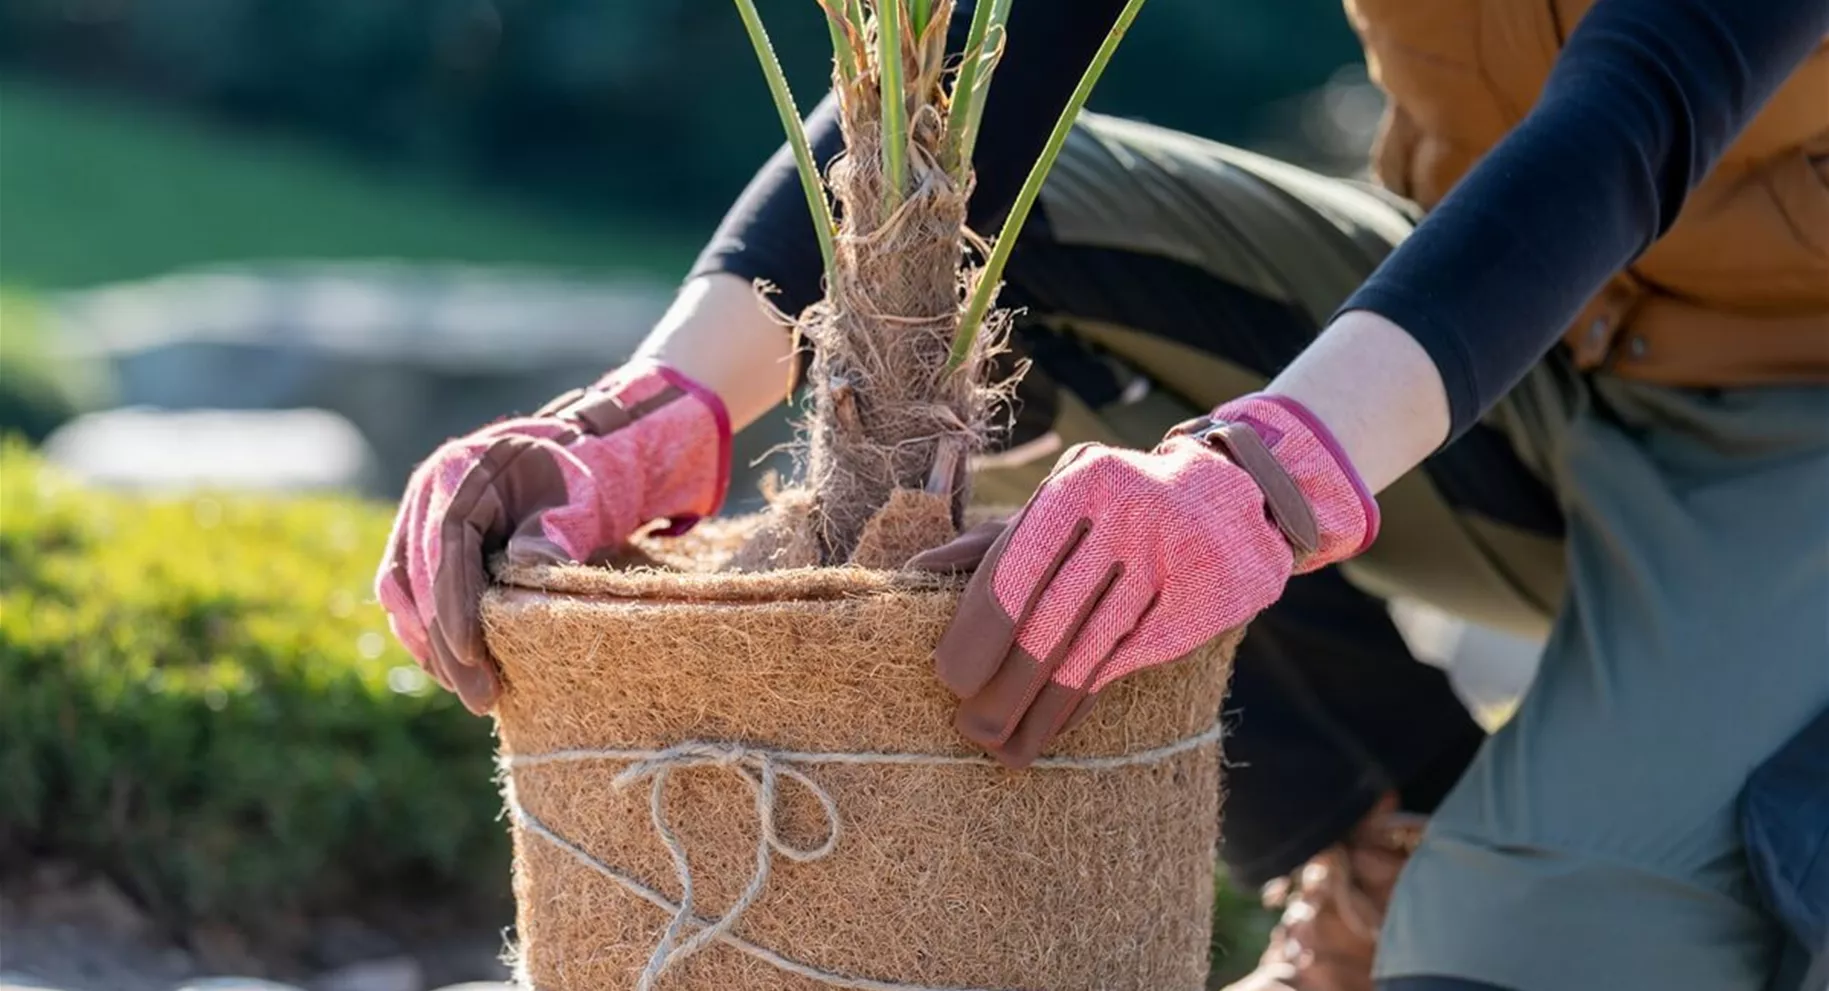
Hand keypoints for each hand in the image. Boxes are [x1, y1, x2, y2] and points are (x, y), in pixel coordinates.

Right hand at [375, 361, 729, 713]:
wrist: (580, 457)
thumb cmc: (583, 480)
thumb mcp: (579, 499)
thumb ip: (555, 530)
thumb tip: (529, 566)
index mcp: (460, 473)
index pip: (444, 546)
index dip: (453, 605)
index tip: (471, 654)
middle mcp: (427, 495)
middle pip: (416, 578)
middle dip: (443, 643)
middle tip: (479, 698)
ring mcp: (419, 520)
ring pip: (402, 593)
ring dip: (430, 647)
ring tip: (470, 694)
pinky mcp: (424, 548)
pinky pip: (411, 597)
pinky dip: (428, 635)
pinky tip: (455, 672)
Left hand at [910, 394, 1377, 765]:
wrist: (1234, 493)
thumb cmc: (1118, 504)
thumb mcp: (1060, 501)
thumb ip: (991, 541)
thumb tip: (913, 574)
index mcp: (1078, 484)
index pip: (1014, 569)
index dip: (979, 631)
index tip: (950, 679)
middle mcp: (1126, 517)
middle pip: (1049, 619)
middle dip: (1005, 684)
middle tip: (971, 728)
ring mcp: (1168, 560)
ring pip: (1088, 650)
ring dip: (1041, 709)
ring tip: (1003, 749)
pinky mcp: (1198, 602)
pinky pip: (1127, 663)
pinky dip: (1084, 701)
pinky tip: (1053, 729)